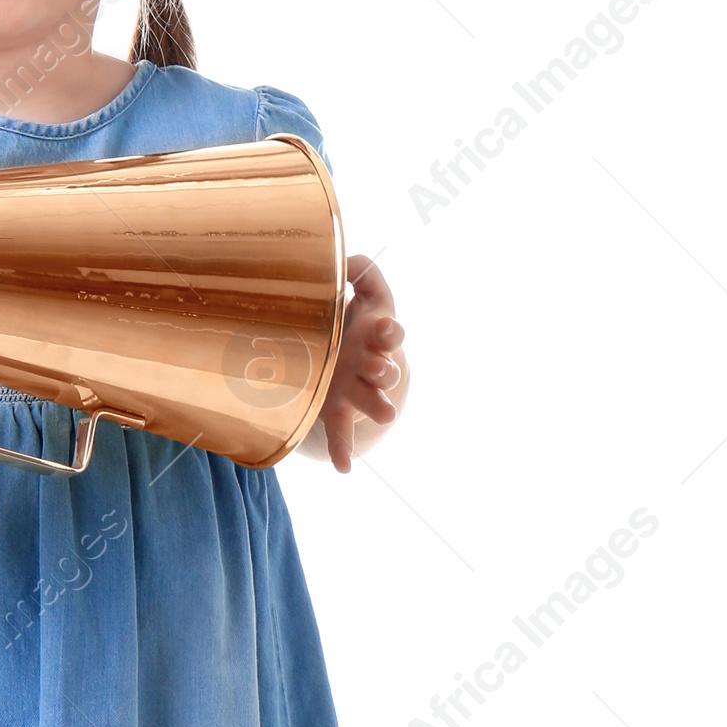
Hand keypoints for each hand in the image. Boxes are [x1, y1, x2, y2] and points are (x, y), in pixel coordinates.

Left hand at [308, 255, 406, 473]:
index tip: (386, 329)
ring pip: (371, 400)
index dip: (389, 331)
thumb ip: (361, 272)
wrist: (347, 358)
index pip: (389, 331)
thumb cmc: (353, 320)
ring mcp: (356, 390)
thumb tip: (350, 257)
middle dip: (383, 369)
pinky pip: (341, 432)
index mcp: (375, 335)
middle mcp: (370, 364)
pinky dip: (343, 450)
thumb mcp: (362, 294)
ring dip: (378, 406)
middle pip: (384, 369)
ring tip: (388, 415)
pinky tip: (344, 468)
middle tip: (378, 368)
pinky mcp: (337, 410)